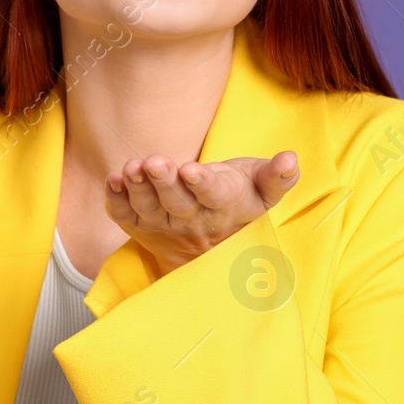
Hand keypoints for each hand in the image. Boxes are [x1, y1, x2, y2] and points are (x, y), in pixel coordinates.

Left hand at [105, 151, 299, 275]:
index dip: (202, 184)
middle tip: (154, 161)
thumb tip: (291, 159)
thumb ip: (276, 177)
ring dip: (137, 188)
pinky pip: (125, 216)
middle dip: (164, 182)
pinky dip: (116, 200)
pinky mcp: (141, 226)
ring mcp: (163, 224)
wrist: (210, 245)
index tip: (191, 170)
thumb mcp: (262, 191)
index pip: (212, 196)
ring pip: (148, 209)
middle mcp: (191, 219)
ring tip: (132, 167)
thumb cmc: (238, 200)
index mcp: (223, 206)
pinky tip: (112, 180)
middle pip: (176, 203)